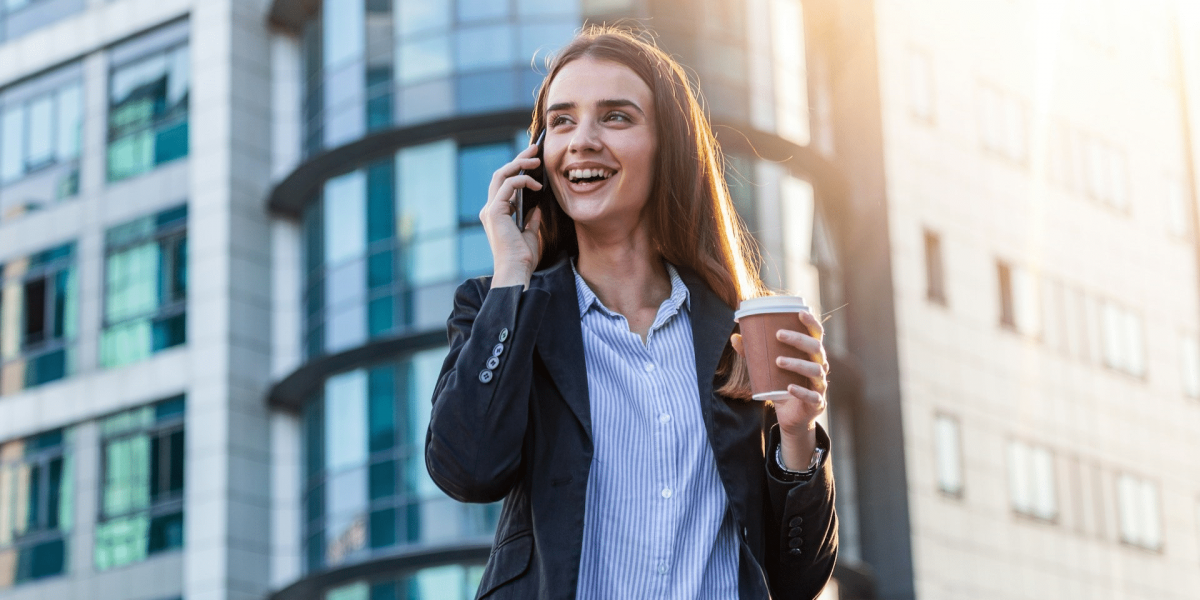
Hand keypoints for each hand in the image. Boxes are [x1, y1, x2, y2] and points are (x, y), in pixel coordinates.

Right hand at [482, 143, 544, 288]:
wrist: (516, 271)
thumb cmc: (522, 259)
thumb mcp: (530, 235)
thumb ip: (531, 220)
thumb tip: (537, 208)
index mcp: (497, 214)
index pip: (505, 184)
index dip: (518, 170)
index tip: (534, 162)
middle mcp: (490, 209)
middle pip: (501, 175)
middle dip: (518, 159)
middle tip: (535, 148)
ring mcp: (491, 210)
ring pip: (501, 175)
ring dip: (520, 164)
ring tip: (537, 159)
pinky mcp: (495, 211)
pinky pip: (507, 185)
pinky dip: (521, 180)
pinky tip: (536, 184)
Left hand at [730, 310, 827, 469]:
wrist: (792, 417)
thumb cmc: (782, 386)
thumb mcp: (768, 369)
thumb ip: (754, 354)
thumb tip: (735, 337)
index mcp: (811, 355)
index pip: (816, 334)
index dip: (811, 322)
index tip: (799, 312)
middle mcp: (819, 366)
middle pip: (816, 348)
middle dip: (798, 339)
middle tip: (778, 334)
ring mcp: (820, 384)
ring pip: (815, 370)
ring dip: (797, 363)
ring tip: (778, 361)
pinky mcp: (817, 402)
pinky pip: (813, 395)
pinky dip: (801, 391)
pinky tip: (789, 388)